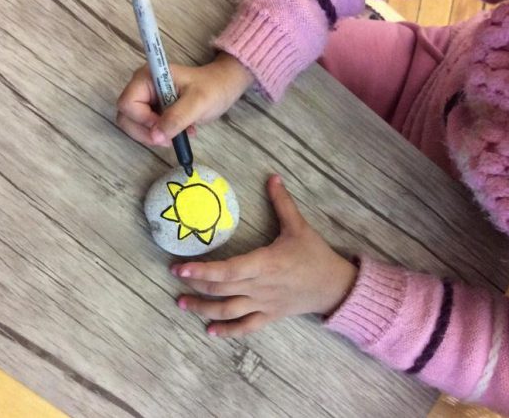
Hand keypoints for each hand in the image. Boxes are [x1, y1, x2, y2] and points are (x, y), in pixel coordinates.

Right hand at [116, 52, 252, 145]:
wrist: (224, 86)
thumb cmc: (213, 88)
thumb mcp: (197, 103)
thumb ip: (176, 118)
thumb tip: (155, 136)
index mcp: (147, 77)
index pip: (127, 104)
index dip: (143, 121)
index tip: (165, 128)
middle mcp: (142, 87)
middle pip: (126, 117)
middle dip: (146, 132)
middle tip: (170, 139)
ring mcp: (147, 99)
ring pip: (135, 126)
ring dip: (156, 136)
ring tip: (180, 134)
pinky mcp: (154, 110)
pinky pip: (148, 128)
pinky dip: (162, 135)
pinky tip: (181, 132)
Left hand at [171, 175, 357, 337]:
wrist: (334, 286)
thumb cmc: (315, 254)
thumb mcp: (299, 226)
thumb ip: (282, 202)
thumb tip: (272, 177)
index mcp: (265, 263)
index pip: (229, 270)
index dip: (203, 270)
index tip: (180, 268)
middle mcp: (260, 286)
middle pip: (221, 289)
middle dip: (195, 284)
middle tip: (174, 276)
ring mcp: (263, 304)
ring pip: (228, 311)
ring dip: (203, 309)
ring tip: (181, 303)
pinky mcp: (269, 316)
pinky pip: (246, 327)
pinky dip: (227, 331)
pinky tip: (210, 331)